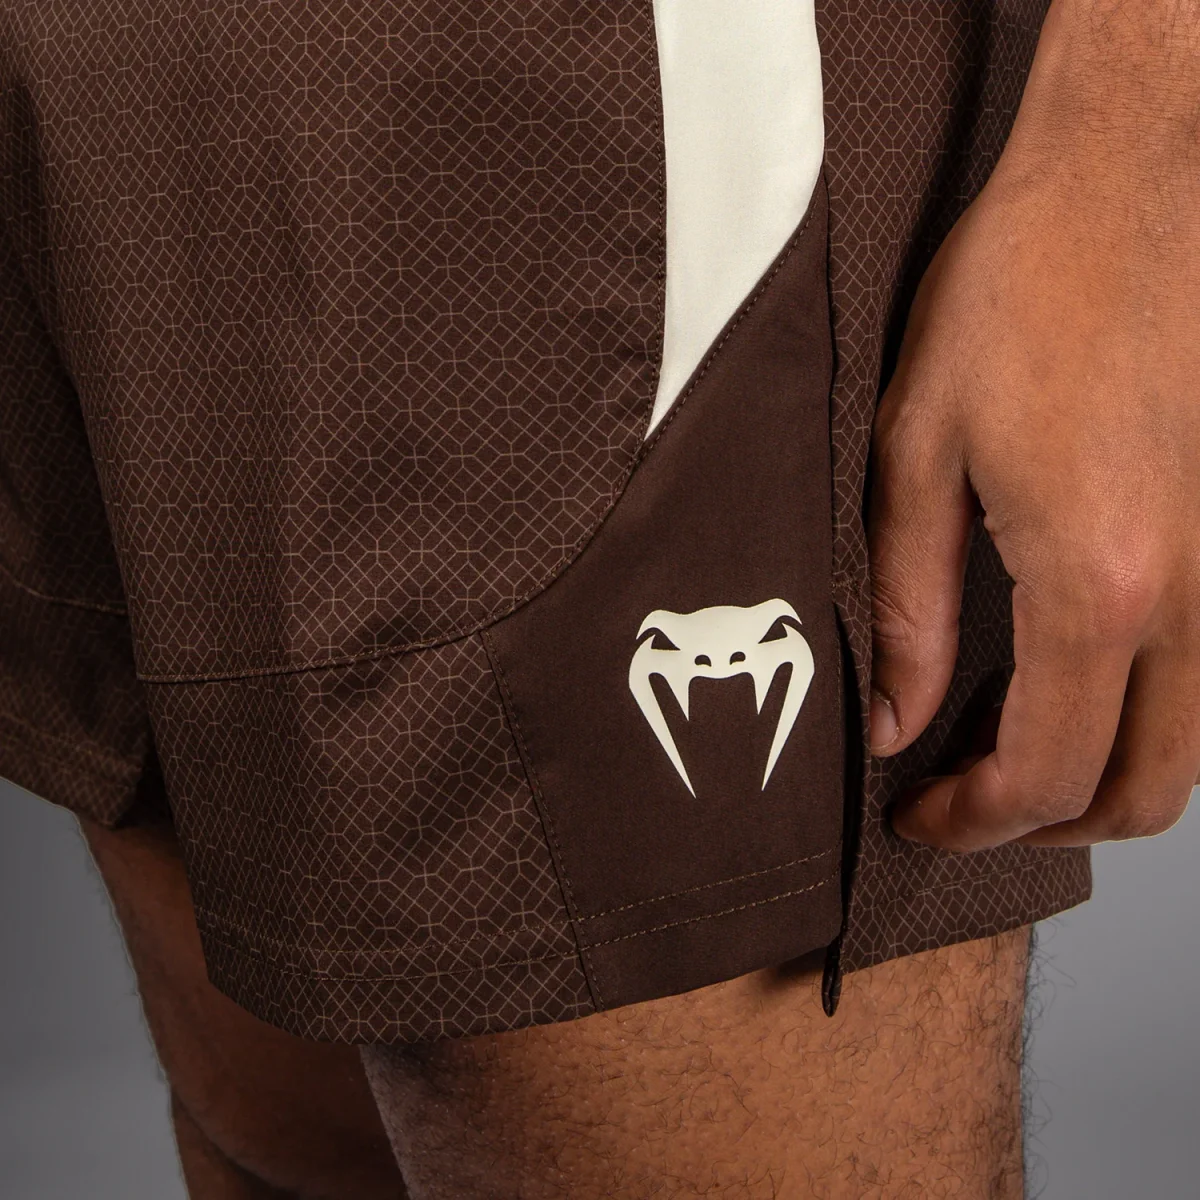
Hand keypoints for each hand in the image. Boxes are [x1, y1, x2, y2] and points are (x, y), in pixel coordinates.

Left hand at [867, 0, 1199, 851]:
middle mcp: (1196, 595)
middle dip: (1046, 827)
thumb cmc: (1015, 299)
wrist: (1122, 188)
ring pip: (1195, 750)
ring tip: (1004, 756)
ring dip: (1103, 781)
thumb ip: (909, 610)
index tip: (917, 816)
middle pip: (1145, 792)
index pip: (1049, 774)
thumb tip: (897, 720)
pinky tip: (1071, 689)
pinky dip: (1146, 722)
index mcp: (1103, 584)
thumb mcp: (916, 459)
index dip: (974, 823)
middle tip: (960, 804)